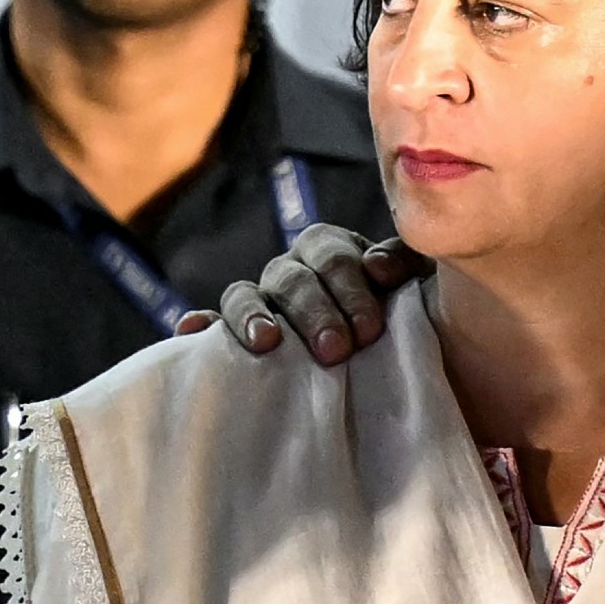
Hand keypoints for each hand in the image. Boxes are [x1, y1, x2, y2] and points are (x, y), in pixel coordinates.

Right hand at [172, 225, 430, 364]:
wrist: (385, 353)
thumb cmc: (398, 313)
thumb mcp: (411, 284)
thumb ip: (403, 264)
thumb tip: (378, 266)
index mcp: (331, 250)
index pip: (332, 255)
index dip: (350, 288)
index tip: (370, 328)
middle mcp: (291, 270)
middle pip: (292, 279)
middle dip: (314, 312)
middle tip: (337, 350)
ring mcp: (260, 299)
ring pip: (245, 294)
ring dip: (253, 316)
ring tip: (267, 343)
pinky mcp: (235, 331)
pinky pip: (210, 322)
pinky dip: (201, 324)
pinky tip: (193, 331)